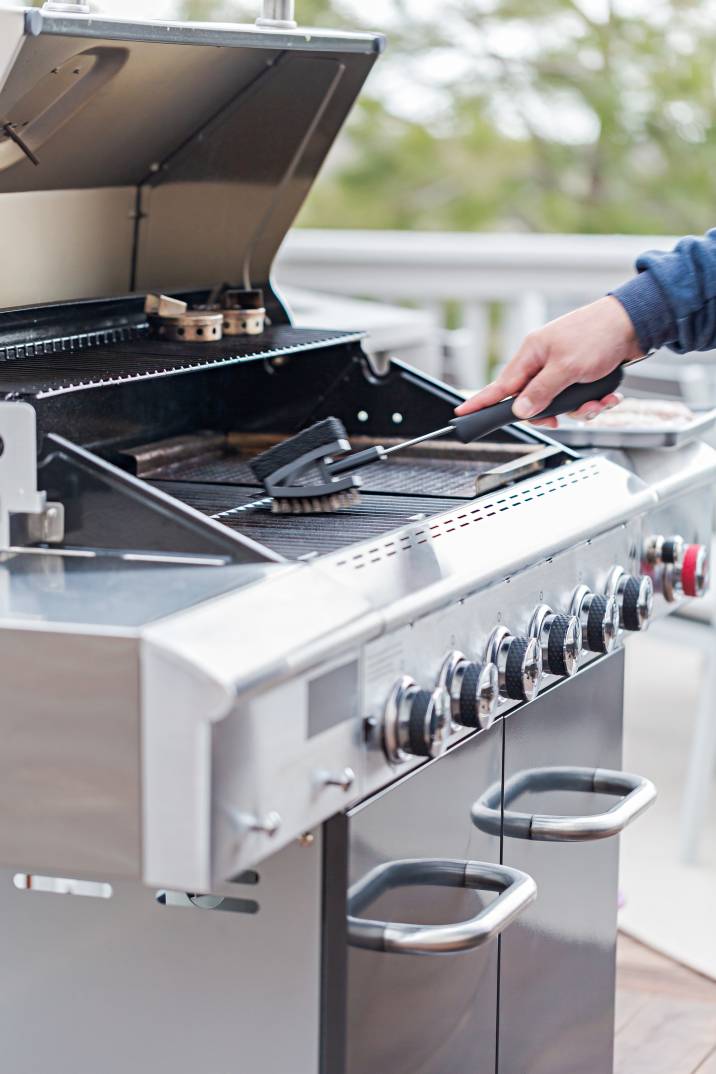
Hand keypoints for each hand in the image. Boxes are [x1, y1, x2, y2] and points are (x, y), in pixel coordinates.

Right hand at [454, 296, 642, 427]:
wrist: (635, 323)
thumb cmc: (598, 334)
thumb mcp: (567, 367)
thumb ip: (541, 392)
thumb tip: (520, 410)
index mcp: (532, 354)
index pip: (500, 385)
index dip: (481, 401)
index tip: (462, 412)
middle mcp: (544, 361)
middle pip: (533, 402)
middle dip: (554, 412)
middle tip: (566, 414)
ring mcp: (562, 368)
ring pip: (559, 404)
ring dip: (581, 408)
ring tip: (597, 401)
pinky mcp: (580, 374)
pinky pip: (579, 399)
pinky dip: (594, 401)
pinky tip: (607, 395)